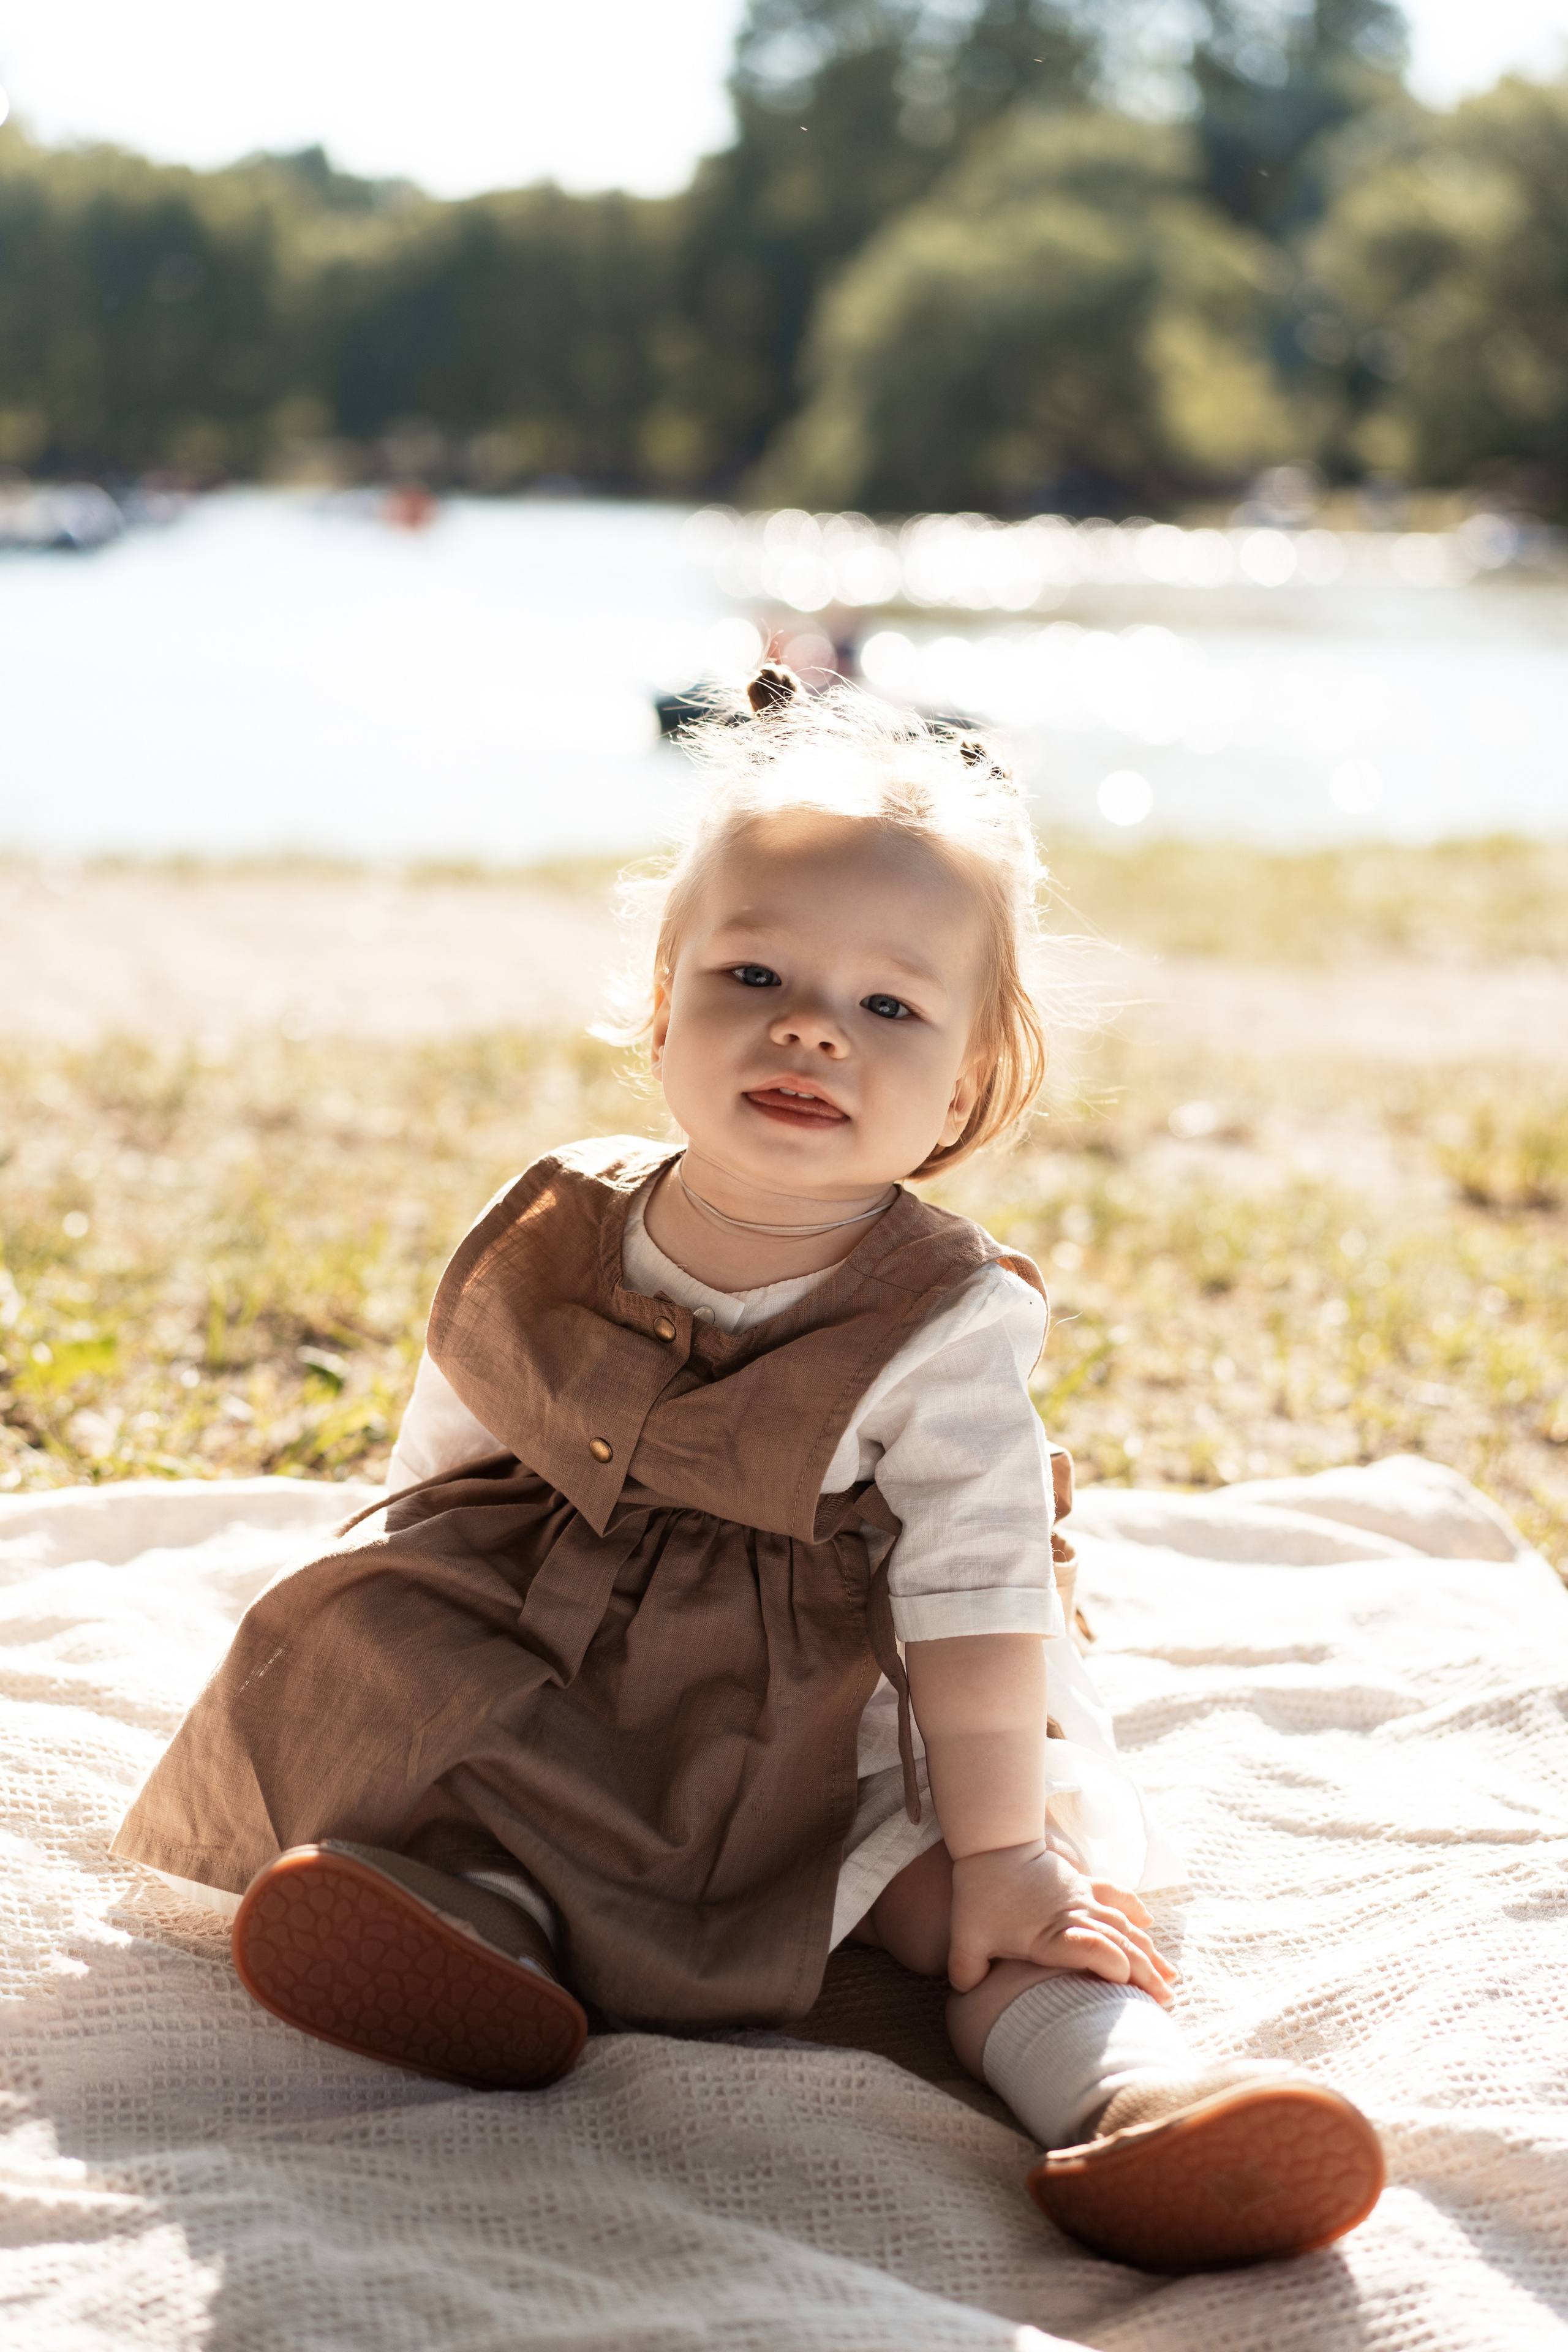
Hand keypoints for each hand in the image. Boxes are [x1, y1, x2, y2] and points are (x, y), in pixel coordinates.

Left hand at [947, 1840, 1177, 2001]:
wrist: (992, 1844)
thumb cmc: (980, 1893)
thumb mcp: (966, 1938)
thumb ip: (967, 1970)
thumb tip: (965, 1994)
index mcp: (1050, 1932)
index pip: (1089, 1947)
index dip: (1110, 1963)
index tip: (1126, 1980)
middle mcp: (1074, 1914)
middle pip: (1118, 1943)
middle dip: (1145, 1972)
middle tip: (1166, 2000)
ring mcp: (1082, 1898)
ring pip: (1124, 1926)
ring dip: (1148, 1951)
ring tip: (1169, 1977)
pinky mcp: (1082, 1884)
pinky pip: (1115, 1896)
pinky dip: (1134, 1911)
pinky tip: (1149, 1924)